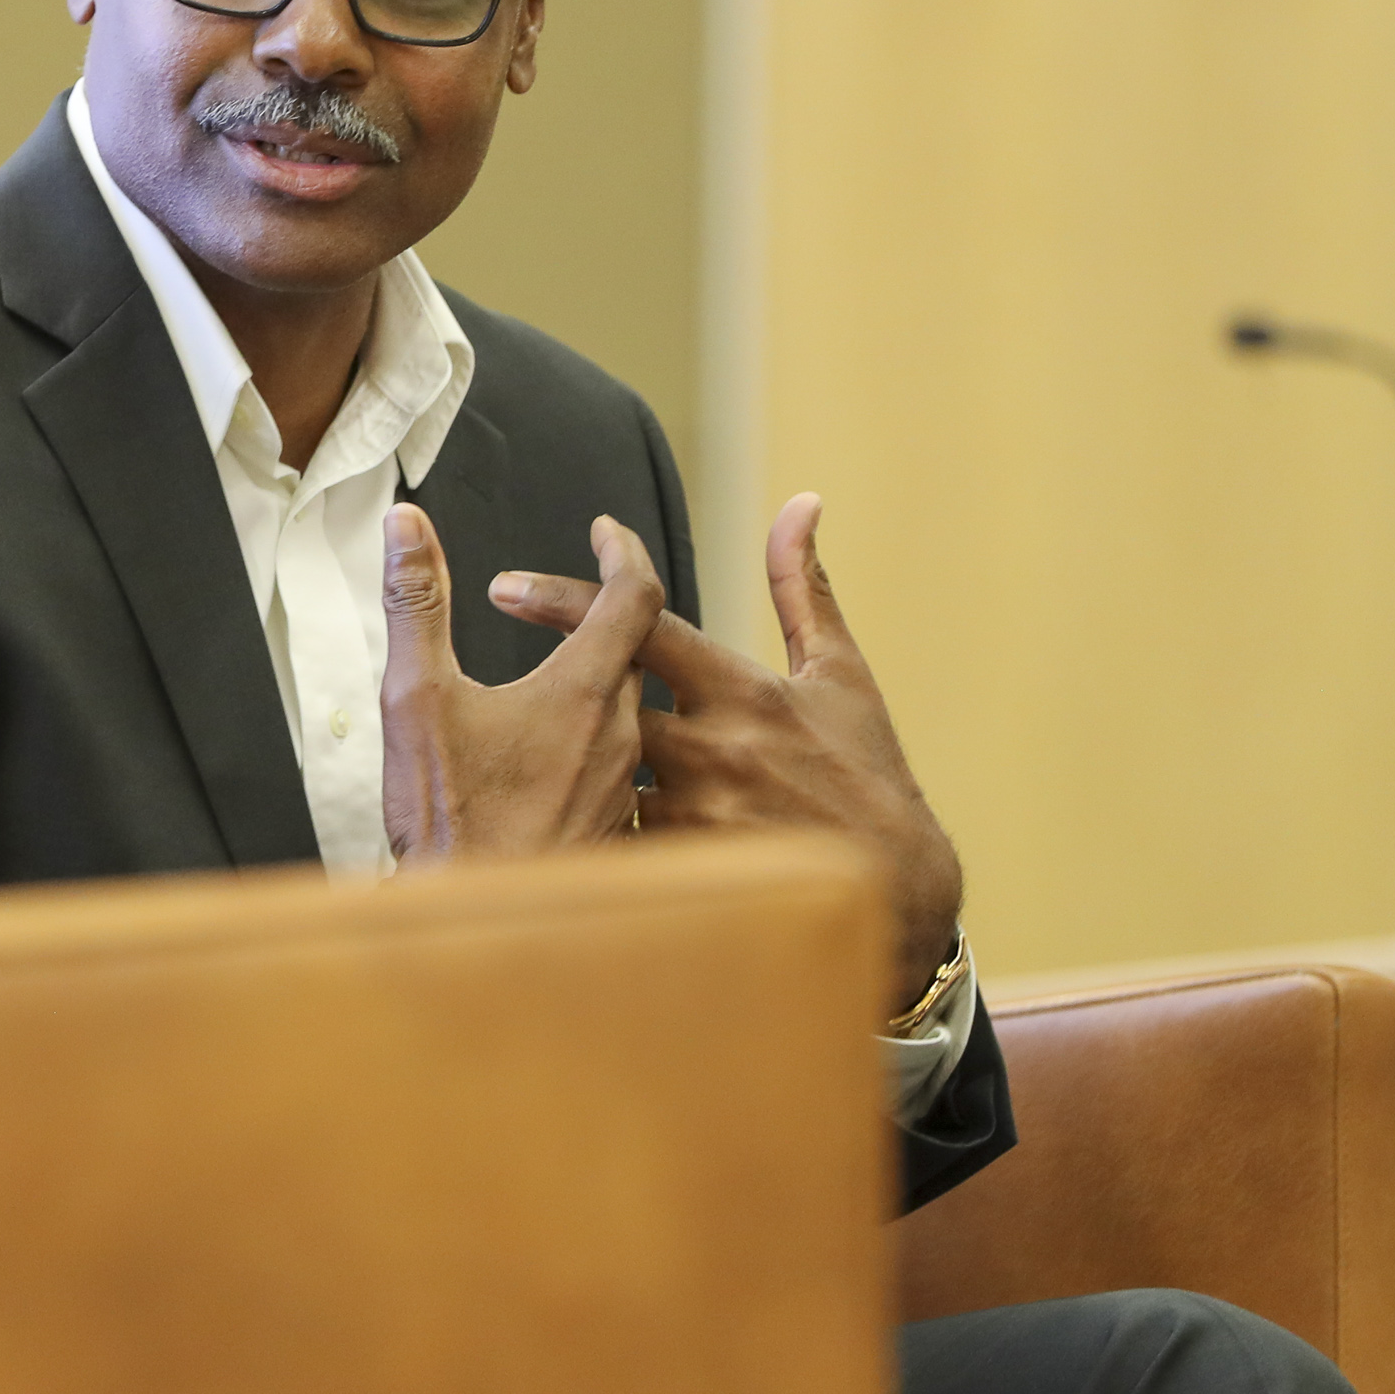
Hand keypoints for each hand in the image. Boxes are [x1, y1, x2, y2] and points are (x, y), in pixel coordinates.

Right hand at [380, 502, 661, 863]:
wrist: (476, 926)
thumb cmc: (450, 819)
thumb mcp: (416, 696)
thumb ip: (415, 603)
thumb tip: (407, 526)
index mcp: (583, 691)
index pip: (635, 594)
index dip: (622, 550)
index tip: (607, 531)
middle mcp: (621, 735)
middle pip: (635, 650)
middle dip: (594, 614)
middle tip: (548, 603)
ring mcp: (626, 786)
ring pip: (630, 709)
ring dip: (597, 679)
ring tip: (554, 671)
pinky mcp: (619, 826)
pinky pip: (623, 764)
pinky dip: (596, 737)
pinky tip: (556, 754)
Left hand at [487, 492, 962, 1009]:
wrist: (896, 891)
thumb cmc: (867, 773)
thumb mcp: (840, 675)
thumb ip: (801, 588)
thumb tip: (802, 502)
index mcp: (744, 690)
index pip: (637, 629)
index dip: (568, 601)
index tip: (506, 587)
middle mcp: (715, 747)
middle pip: (600, 702)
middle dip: (549, 691)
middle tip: (498, 689)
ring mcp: (696, 812)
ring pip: (600, 775)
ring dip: (575, 768)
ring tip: (546, 779)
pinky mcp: (684, 872)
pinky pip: (612, 838)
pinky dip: (595, 826)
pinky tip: (577, 830)